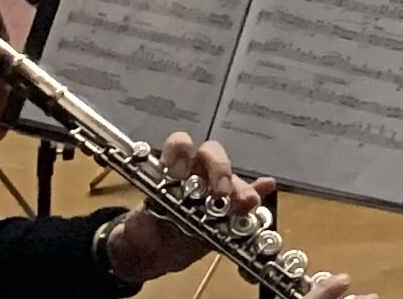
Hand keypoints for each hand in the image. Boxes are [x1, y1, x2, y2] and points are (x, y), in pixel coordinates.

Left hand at [104, 134, 277, 282]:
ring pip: (232, 178)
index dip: (183, 153)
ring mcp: (214, 192)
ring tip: (246, 204)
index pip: (179, 146)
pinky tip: (267, 188)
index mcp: (170, 172)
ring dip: (241, 188)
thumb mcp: (135, 231)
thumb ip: (138, 227)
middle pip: (212, 156)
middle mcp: (195, 174)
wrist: (154, 256)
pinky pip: (248, 196)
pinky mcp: (229, 211)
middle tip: (222, 193)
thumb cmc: (142, 235)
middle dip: (219, 170)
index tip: (182, 173)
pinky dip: (258, 192)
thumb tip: (141, 221)